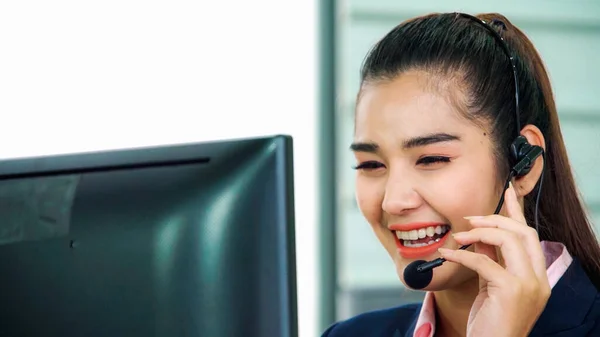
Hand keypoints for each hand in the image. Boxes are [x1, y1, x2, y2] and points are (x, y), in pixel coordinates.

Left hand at [438, 182, 550, 336]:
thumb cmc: (490, 323)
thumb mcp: (491, 287)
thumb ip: (491, 261)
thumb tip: (478, 236)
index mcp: (536, 277)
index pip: (530, 235)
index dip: (517, 211)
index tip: (507, 191)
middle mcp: (538, 279)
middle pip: (523, 232)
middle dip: (496, 218)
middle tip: (470, 218)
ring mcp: (528, 285)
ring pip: (509, 240)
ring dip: (480, 232)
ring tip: (459, 235)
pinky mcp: (511, 290)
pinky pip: (484, 261)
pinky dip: (463, 254)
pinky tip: (448, 255)